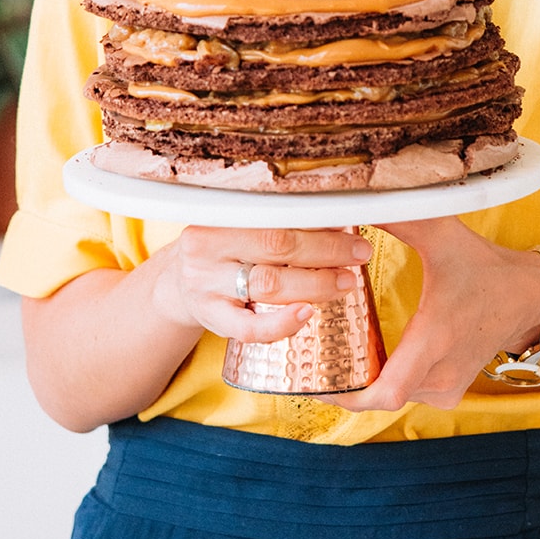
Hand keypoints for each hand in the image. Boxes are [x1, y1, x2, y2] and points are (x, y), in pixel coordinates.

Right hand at [153, 224, 372, 344]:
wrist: (179, 285)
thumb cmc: (224, 250)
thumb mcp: (238, 225)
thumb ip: (276, 219)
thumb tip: (339, 210)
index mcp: (217, 213)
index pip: (275, 212)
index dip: (317, 218)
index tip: (351, 219)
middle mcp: (206, 247)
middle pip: (276, 245)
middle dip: (327, 249)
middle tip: (360, 252)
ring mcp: (207, 285)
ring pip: (269, 284)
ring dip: (316, 284)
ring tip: (347, 281)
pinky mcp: (212, 319)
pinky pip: (249, 328)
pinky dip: (282, 323)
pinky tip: (308, 314)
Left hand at [325, 218, 539, 412]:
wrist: (528, 297)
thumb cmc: (484, 267)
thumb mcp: (442, 234)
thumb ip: (398, 217)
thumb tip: (353, 200)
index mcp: (435, 337)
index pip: (386, 391)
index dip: (348, 395)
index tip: (315, 382)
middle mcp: (441, 371)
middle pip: (379, 397)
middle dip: (345, 384)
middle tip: (312, 360)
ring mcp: (447, 387)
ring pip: (391, 396)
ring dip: (365, 381)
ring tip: (333, 354)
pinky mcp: (449, 392)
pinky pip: (408, 395)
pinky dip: (386, 382)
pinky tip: (368, 360)